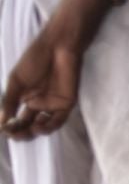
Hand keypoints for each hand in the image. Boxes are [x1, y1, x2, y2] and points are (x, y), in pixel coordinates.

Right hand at [0, 24, 81, 139]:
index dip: (11, 127)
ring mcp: (53, 104)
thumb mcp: (16, 81)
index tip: (3, 130)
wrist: (57, 48)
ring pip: (44, 126)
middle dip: (21, 133)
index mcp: (25, 98)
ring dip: (34, 133)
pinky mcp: (67, 103)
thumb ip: (9, 101)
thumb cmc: (35, 59)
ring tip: (25, 131)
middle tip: (13, 135)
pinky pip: (58, 120)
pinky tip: (37, 125)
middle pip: (30, 125)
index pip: (17, 119)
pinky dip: (48, 126)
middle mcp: (39, 104)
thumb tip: (1, 121)